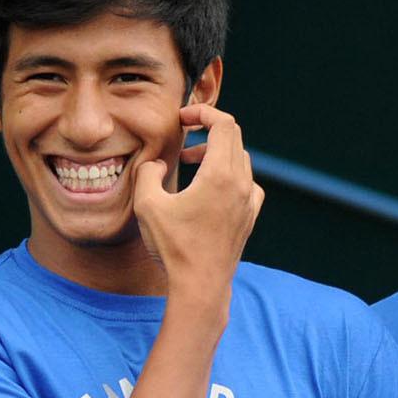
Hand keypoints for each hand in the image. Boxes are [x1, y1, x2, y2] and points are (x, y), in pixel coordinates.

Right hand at [132, 104, 264, 303]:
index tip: (182, 118)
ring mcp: (249, 201)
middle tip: (184, 138)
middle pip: (234, 137)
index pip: (224, 123)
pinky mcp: (250, 217)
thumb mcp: (147, 205)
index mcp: (221, 175)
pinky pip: (246, 182)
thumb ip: (147, 172)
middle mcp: (242, 184)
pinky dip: (229, 174)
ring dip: (216, 153)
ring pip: (240, 159)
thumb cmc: (174, 247)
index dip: (202, 112)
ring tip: (191, 163)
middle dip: (207, 130)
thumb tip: (157, 162)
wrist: (200, 286)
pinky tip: (210, 188)